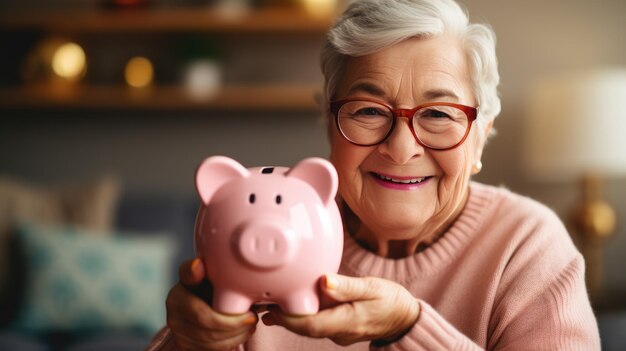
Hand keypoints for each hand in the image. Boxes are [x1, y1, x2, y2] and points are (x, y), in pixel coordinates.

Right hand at [166, 258, 257, 350]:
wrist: (194, 297)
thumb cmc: (202, 282)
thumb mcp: (200, 272)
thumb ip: (197, 270)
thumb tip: (198, 265)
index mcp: (177, 297)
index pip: (202, 315)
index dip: (229, 320)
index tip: (251, 315)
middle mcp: (174, 318)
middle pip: (210, 332)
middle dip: (237, 328)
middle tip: (254, 319)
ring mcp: (179, 334)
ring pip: (212, 344)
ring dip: (237, 337)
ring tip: (250, 326)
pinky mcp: (186, 345)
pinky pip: (211, 350)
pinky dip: (230, 343)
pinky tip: (242, 333)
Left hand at [261, 274, 419, 345]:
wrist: (405, 318)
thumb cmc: (391, 300)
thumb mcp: (373, 288)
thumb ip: (348, 286)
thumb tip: (325, 281)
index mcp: (347, 321)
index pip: (310, 325)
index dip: (288, 318)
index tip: (270, 307)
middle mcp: (340, 332)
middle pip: (305, 327)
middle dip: (282, 318)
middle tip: (260, 304)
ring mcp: (339, 332)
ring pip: (310, 326)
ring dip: (290, 316)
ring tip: (268, 302)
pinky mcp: (339, 328)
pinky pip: (317, 322)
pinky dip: (303, 314)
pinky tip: (292, 302)